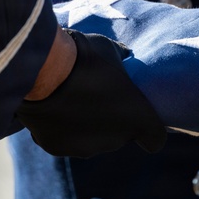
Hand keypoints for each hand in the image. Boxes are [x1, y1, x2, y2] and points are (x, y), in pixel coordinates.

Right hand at [15, 30, 166, 157]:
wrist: (44, 70)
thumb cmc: (85, 56)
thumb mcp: (112, 49)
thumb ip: (122, 61)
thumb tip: (123, 57)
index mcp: (138, 119)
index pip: (155, 139)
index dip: (147, 128)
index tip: (136, 112)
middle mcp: (114, 141)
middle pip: (117, 137)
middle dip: (111, 120)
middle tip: (96, 97)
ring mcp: (84, 148)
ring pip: (89, 141)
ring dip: (84, 126)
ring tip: (70, 101)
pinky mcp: (56, 148)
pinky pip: (62, 139)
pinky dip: (59, 128)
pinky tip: (52, 107)